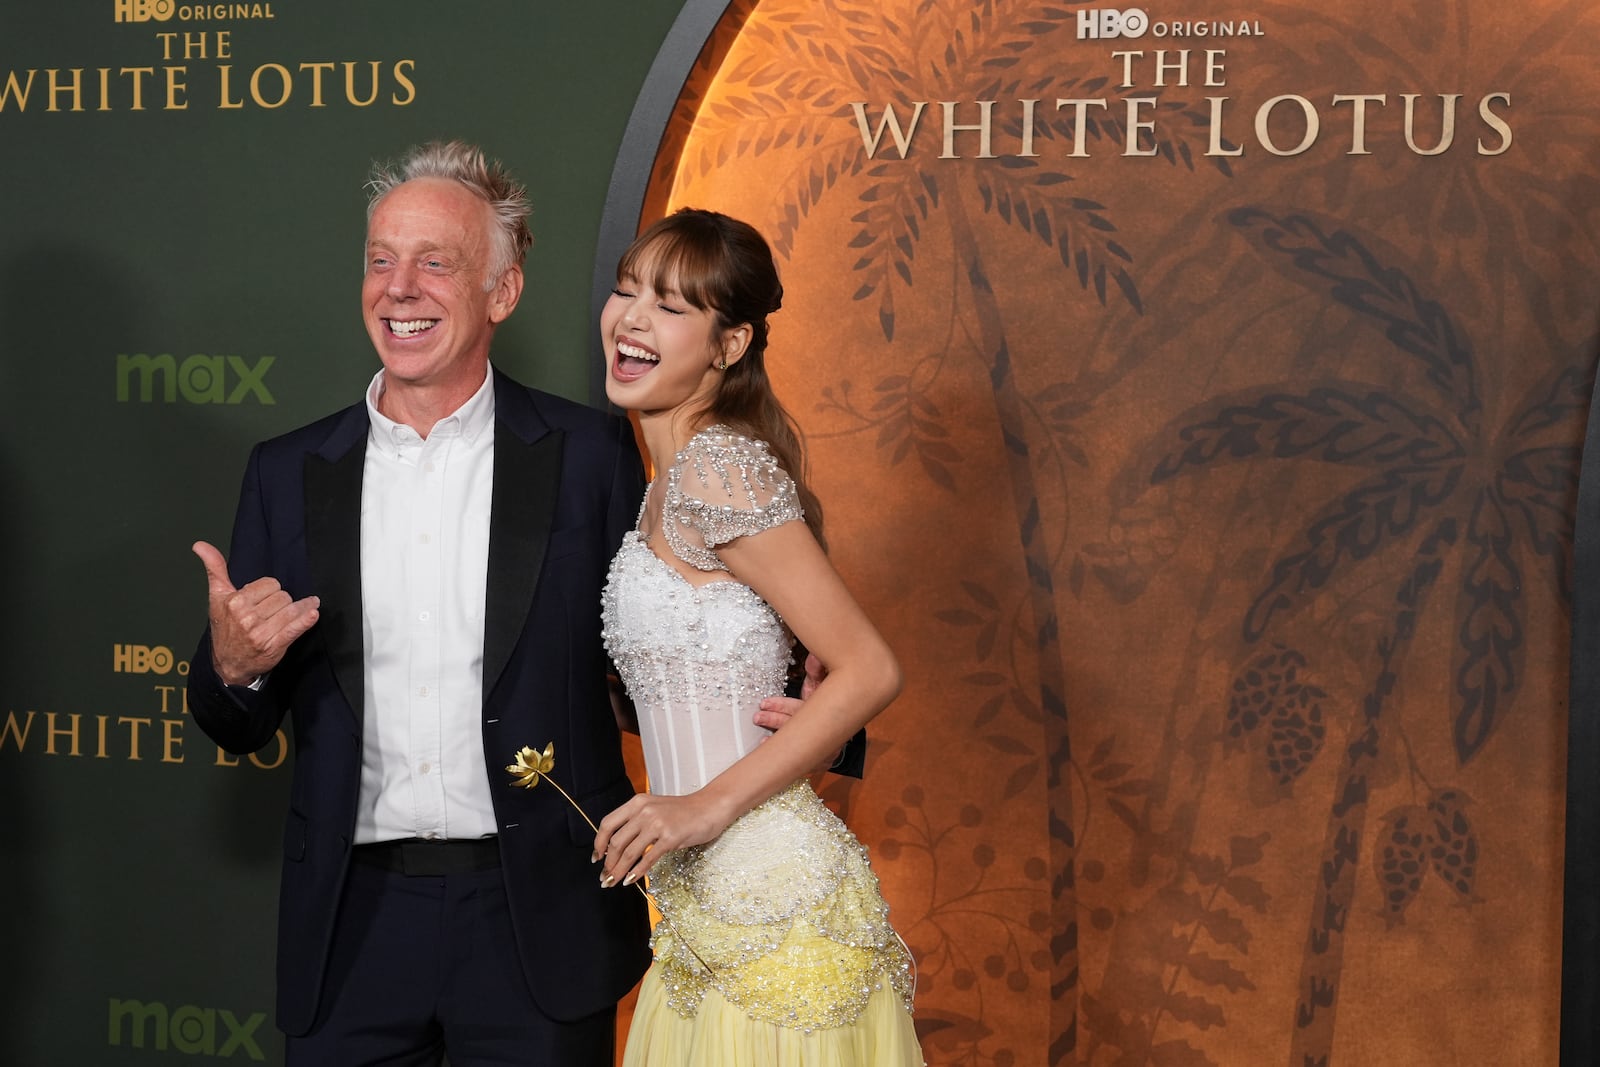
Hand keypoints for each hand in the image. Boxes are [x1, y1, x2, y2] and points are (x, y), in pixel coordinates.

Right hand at [193, 540, 319, 686]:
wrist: (227, 662)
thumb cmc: (224, 627)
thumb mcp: (217, 596)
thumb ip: (215, 568)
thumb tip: (200, 545)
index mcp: (235, 602)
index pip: (270, 584)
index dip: (270, 589)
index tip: (265, 597)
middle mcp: (247, 618)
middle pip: (283, 596)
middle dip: (283, 601)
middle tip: (276, 609)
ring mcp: (261, 633)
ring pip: (292, 610)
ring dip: (302, 608)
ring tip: (307, 606)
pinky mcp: (273, 646)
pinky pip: (294, 629)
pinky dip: (306, 620)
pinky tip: (313, 614)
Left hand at [592, 792, 729, 889]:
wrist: (710, 807)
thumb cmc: (683, 811)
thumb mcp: (655, 808)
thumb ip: (636, 821)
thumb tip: (616, 846)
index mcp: (637, 803)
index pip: (608, 823)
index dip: (599, 843)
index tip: (596, 858)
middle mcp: (644, 811)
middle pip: (616, 842)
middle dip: (608, 863)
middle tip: (605, 876)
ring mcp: (658, 824)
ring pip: (629, 853)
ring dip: (618, 871)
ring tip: (614, 882)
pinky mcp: (671, 838)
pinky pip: (647, 858)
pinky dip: (637, 872)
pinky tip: (631, 880)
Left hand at [753, 653, 839, 772]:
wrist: (848, 726)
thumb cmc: (831, 703)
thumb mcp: (823, 685)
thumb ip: (817, 671)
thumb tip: (812, 658)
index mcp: (824, 708)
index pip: (800, 707)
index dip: (781, 705)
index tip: (764, 703)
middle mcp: (825, 728)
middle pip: (798, 725)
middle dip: (776, 721)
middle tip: (758, 717)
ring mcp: (826, 746)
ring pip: (800, 745)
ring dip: (778, 742)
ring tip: (762, 741)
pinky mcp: (824, 760)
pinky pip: (804, 764)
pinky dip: (788, 761)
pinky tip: (773, 756)